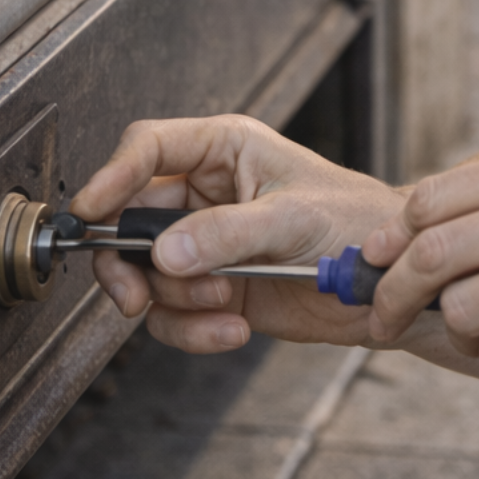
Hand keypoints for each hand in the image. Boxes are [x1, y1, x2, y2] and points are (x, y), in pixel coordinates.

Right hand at [72, 115, 404, 354]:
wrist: (388, 283)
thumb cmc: (357, 223)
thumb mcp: (293, 218)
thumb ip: (227, 234)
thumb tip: (165, 252)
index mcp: (224, 151)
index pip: (148, 148)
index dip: (112, 177)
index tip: (90, 213)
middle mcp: (206, 194)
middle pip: (130, 220)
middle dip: (134, 264)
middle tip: (136, 295)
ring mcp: (206, 245)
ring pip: (146, 274)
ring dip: (176, 301)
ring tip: (224, 304)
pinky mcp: (213, 290)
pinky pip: (172, 315)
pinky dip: (193, 330)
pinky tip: (233, 330)